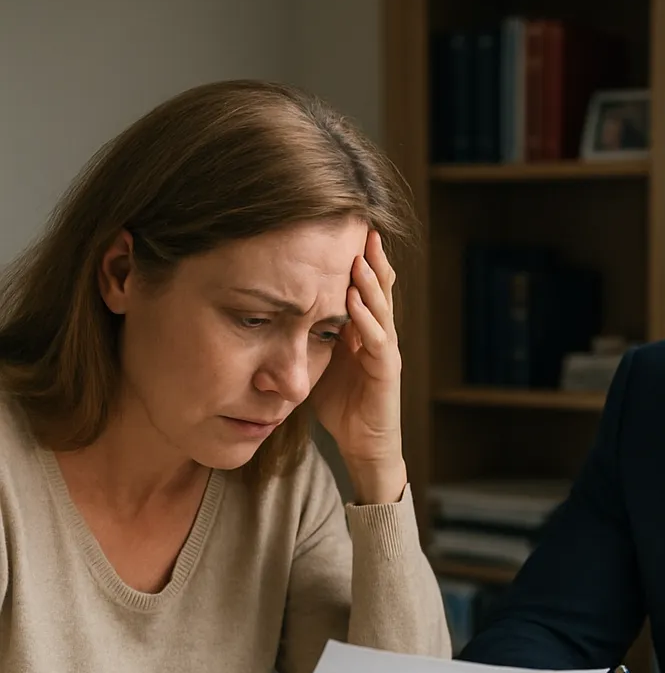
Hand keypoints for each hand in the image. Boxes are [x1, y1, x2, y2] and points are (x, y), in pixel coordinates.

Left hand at [311, 229, 406, 502]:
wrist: (365, 447)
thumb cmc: (342, 406)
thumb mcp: (317, 361)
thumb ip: (306, 334)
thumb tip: (269, 310)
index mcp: (362, 330)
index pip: (362, 286)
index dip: (356, 258)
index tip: (340, 228)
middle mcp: (378, 335)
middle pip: (378, 288)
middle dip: (370, 257)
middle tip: (361, 225)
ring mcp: (385, 353)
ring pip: (382, 309)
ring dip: (371, 282)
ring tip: (359, 255)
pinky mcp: (387, 374)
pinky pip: (378, 342)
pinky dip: (366, 320)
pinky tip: (355, 301)